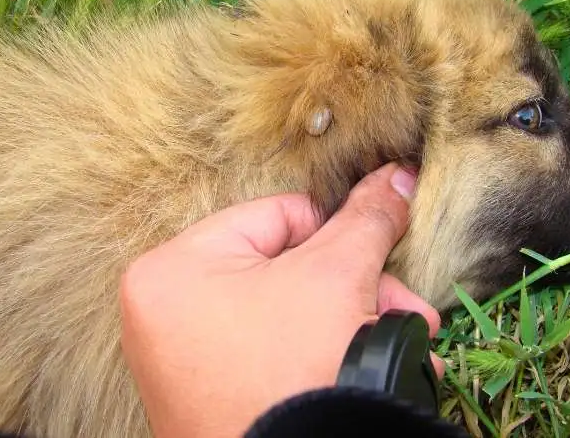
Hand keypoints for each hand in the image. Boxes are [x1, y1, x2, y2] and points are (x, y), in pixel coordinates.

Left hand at [119, 163, 442, 437]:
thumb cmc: (294, 372)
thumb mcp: (336, 277)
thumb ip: (366, 219)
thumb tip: (396, 175)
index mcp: (172, 268)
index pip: (276, 216)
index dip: (336, 234)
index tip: (374, 256)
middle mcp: (165, 311)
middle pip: (287, 267)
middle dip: (357, 288)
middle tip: (402, 305)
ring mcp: (184, 358)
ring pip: (288, 311)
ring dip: (351, 321)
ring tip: (404, 339)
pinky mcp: (210, 393)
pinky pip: (272, 348)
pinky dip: (320, 351)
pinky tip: (367, 361)